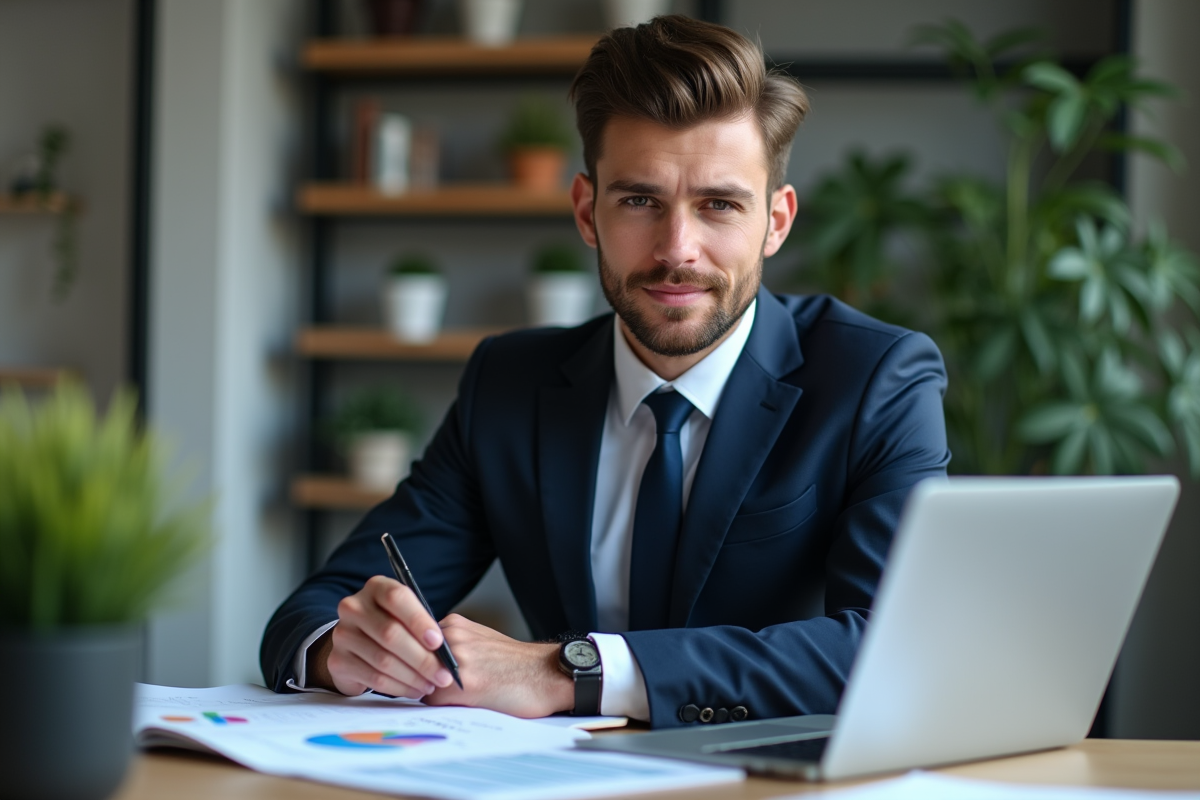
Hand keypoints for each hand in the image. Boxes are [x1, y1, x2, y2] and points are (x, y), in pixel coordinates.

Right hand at [311, 575, 456, 697]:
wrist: (356, 643)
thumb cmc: (392, 625)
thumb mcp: (406, 616)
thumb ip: (422, 626)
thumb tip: (445, 653)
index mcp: (376, 588)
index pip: (397, 598)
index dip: (419, 620)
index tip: (438, 643)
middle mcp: (354, 607)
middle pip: (390, 633)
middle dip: (422, 658)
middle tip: (443, 675)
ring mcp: (342, 634)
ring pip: (383, 660)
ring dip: (413, 677)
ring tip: (431, 685)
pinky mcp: (338, 661)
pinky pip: (373, 678)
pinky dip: (399, 687)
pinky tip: (414, 690)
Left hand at [422, 614, 574, 717]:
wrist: (547, 673)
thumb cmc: (515, 664)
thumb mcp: (479, 641)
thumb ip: (449, 647)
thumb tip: (417, 666)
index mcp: (453, 624)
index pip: (412, 647)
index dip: (413, 666)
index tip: (422, 678)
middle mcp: (452, 636)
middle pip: (411, 664)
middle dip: (420, 680)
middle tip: (441, 691)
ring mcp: (457, 658)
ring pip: (420, 683)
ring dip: (431, 694)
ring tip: (458, 697)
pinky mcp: (464, 684)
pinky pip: (433, 701)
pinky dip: (442, 707)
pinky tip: (464, 704)